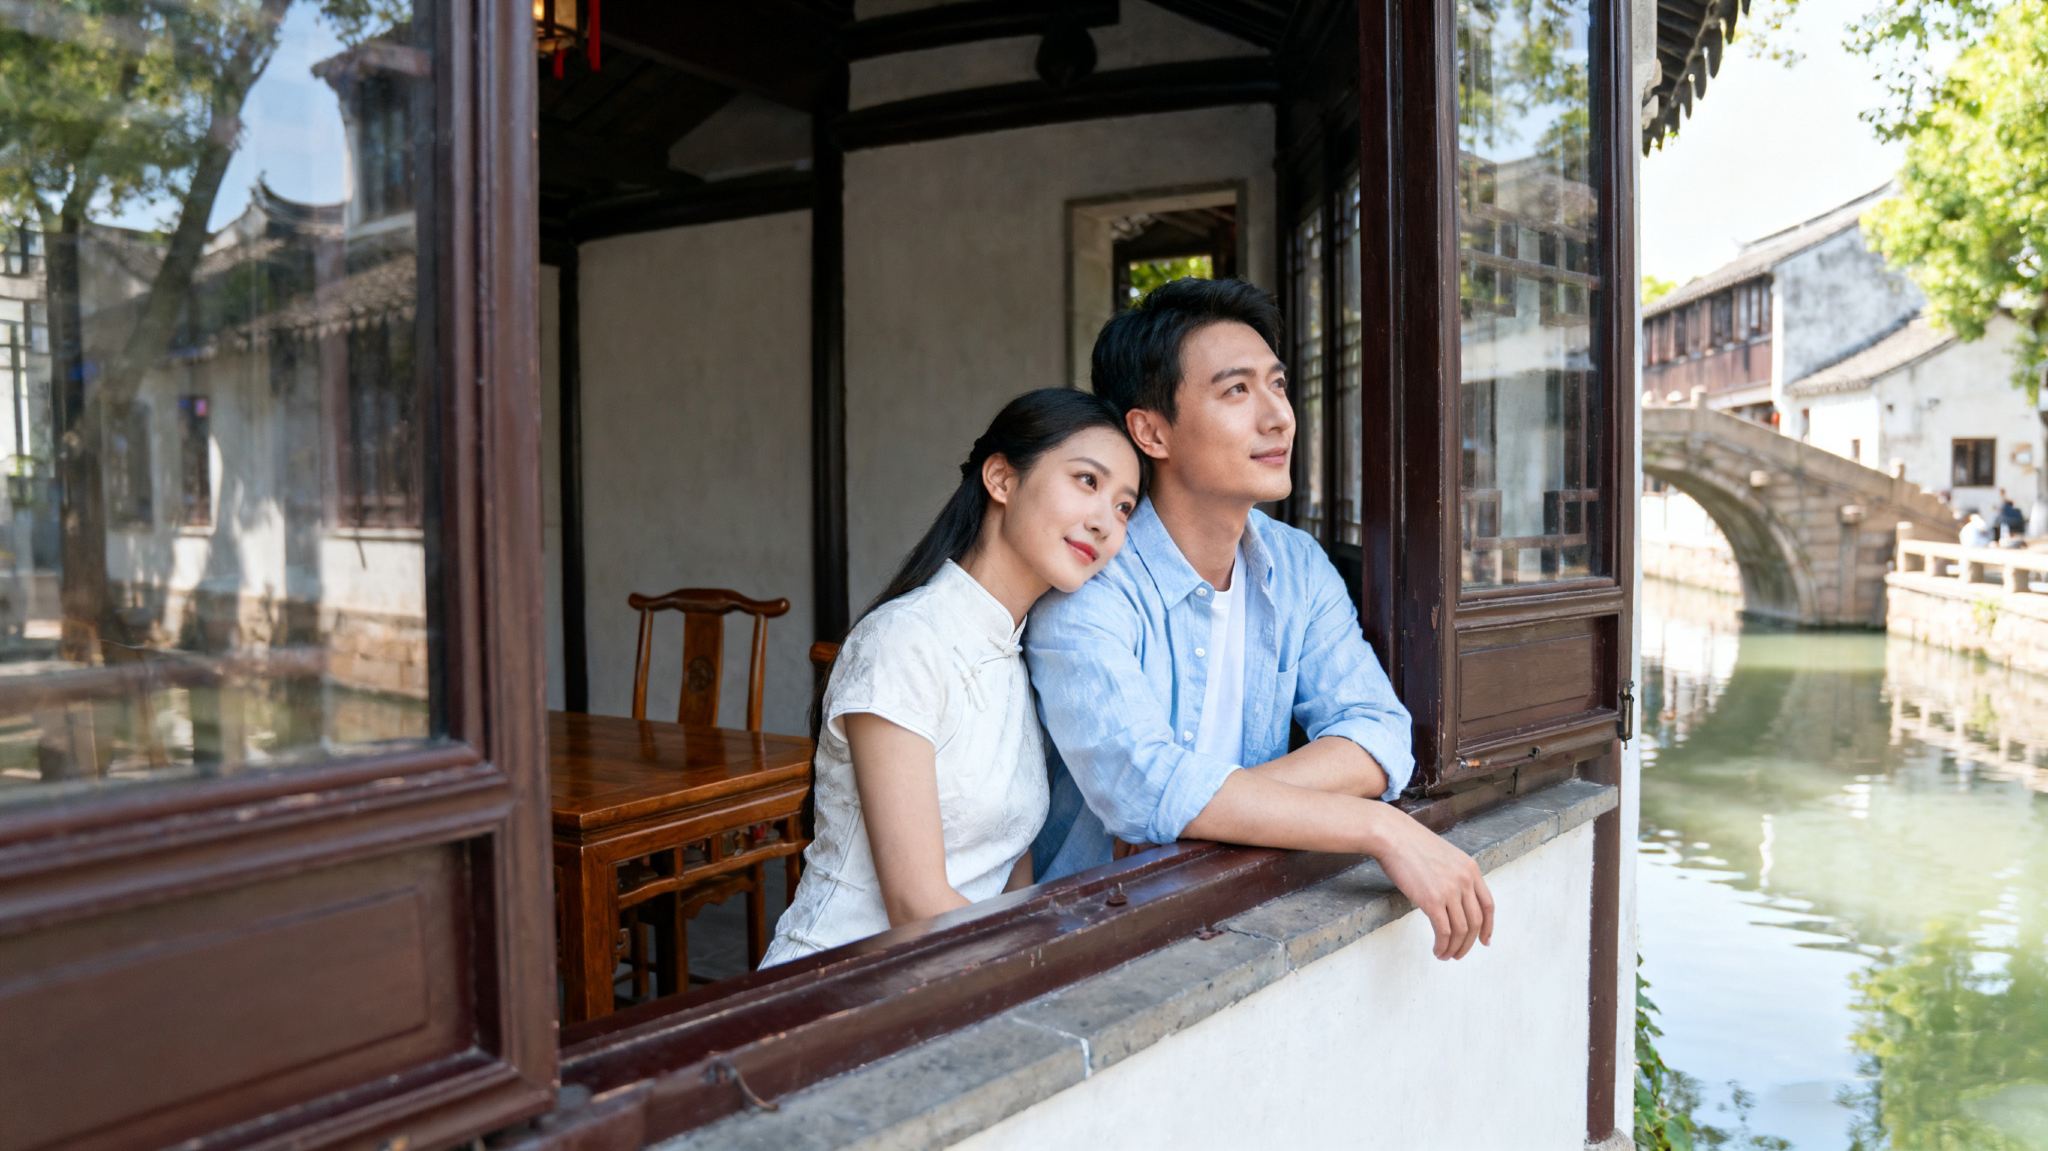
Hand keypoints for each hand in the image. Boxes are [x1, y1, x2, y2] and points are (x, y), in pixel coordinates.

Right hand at [1368, 807, 1494, 959]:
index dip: (1488, 927)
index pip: (1488, 905)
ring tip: (1445, 955)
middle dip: (1468, 943)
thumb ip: (1453, 875)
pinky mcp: (1432, 900)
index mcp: (1470, 868)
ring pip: (1461, 930)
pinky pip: (1444, 932)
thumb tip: (1452, 899)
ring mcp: (1450, 890)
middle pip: (1476, 922)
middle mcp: (1465, 880)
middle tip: (1459, 953)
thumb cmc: (1409, 843)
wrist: (1391, 835)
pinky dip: (1442, 946)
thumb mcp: (1443, 855)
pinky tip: (1436, 950)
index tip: (1484, 940)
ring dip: (1455, 948)